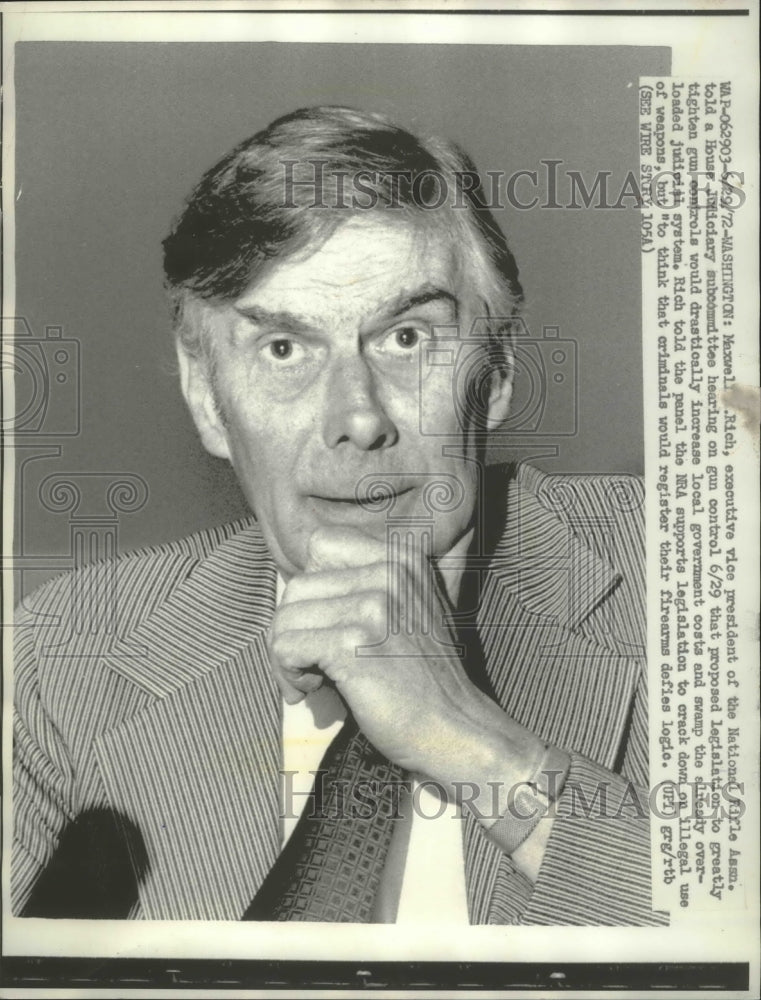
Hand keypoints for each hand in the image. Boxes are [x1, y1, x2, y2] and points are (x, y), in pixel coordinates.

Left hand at [267, 525, 545, 799]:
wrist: (455, 728)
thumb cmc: (425, 677)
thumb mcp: (411, 608)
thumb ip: (367, 583)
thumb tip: (298, 584)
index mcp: (401, 557)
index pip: (321, 545)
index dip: (312, 588)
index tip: (325, 625)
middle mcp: (389, 572)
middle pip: (297, 585)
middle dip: (293, 628)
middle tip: (314, 663)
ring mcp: (373, 606)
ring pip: (284, 617)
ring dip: (287, 656)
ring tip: (315, 679)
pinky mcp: (353, 643)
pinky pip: (285, 646)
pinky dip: (287, 674)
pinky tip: (313, 689)